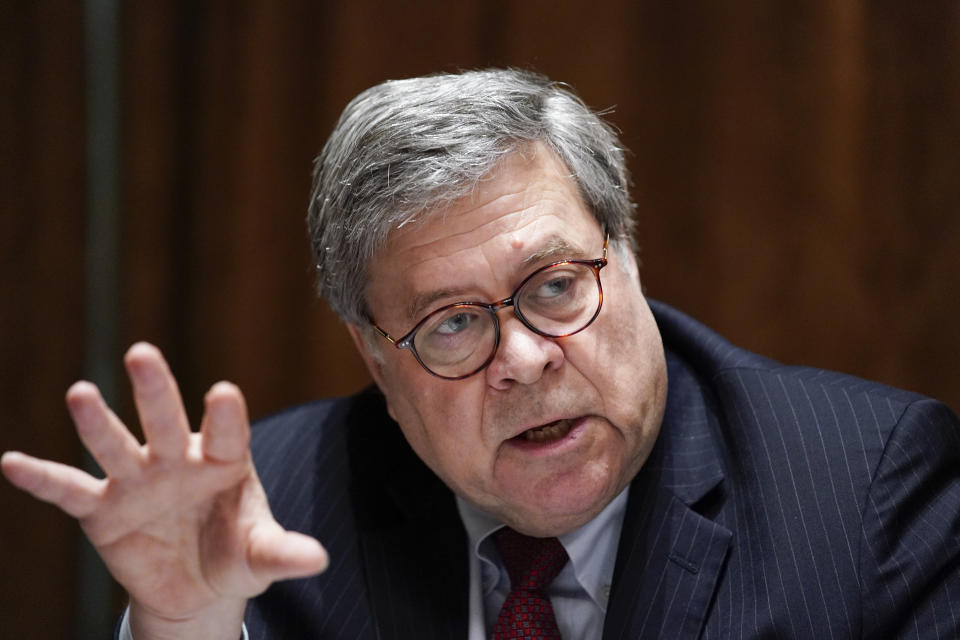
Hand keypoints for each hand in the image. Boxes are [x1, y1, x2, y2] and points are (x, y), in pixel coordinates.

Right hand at [1, 343, 327, 638]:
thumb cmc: (236, 553)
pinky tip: (13, 462)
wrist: (198, 586)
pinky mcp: (103, 510)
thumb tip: (320, 559)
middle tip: (142, 353)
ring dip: (97, 422)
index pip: (226, 433)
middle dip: (156, 390)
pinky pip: (69, 491)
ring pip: (115, 445)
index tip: (223, 392)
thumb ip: (283, 552)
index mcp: (224, 460)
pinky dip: (42, 479)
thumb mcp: (260, 555)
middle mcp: (177, 460)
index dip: (224, 415)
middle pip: (165, 420)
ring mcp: (137, 481)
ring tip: (81, 392)